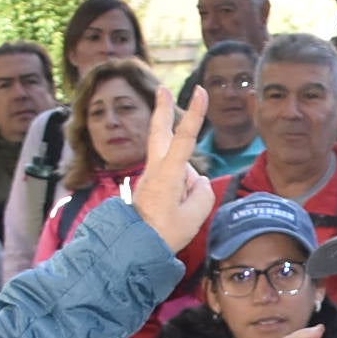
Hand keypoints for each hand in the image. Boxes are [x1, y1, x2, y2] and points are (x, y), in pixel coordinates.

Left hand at [130, 86, 215, 251]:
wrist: (134, 248)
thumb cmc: (164, 233)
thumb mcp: (195, 216)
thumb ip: (201, 192)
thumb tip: (196, 180)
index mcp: (168, 173)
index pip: (184, 138)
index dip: (195, 114)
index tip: (201, 92)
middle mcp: (156, 169)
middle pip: (160, 132)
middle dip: (163, 110)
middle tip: (162, 89)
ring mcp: (151, 176)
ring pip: (178, 168)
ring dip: (186, 184)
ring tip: (179, 214)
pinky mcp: (150, 185)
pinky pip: (174, 181)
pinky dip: (181, 190)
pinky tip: (174, 212)